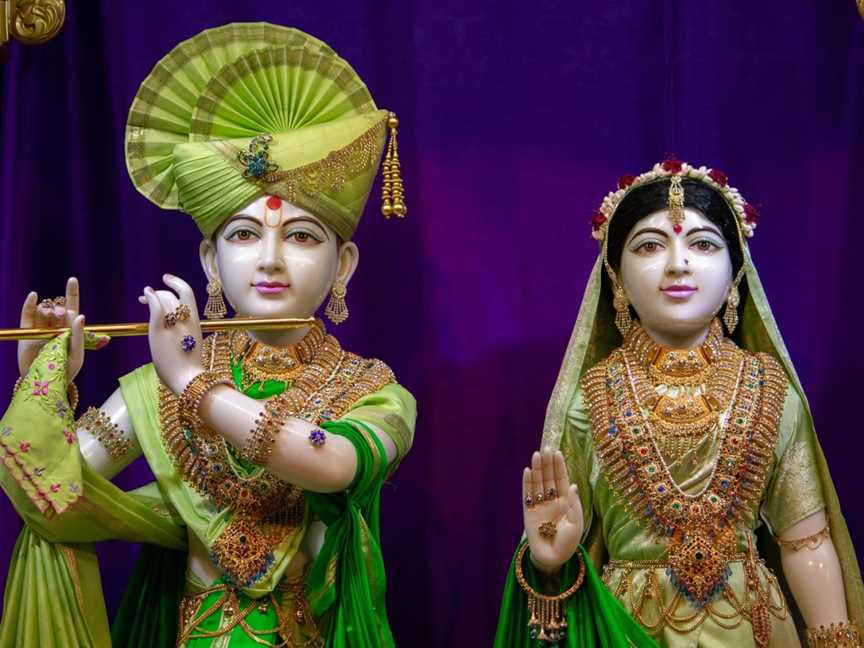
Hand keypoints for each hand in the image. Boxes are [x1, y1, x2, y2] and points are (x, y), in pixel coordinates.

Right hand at [18, 277, 85, 382]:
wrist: (44, 382)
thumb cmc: (66, 370)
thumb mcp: (77, 354)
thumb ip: (79, 335)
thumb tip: (80, 315)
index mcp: (71, 328)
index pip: (72, 306)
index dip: (72, 292)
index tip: (72, 279)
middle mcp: (55, 325)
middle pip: (58, 307)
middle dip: (60, 309)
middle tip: (60, 317)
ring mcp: (41, 327)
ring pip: (44, 310)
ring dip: (48, 310)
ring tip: (50, 320)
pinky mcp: (27, 332)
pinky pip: (27, 314)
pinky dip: (30, 304)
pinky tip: (34, 296)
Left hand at [139, 274, 203, 393]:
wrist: (187, 378)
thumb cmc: (188, 368)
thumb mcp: (191, 346)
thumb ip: (184, 334)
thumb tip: (175, 333)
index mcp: (196, 322)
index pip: (188, 294)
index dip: (177, 283)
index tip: (167, 280)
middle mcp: (186, 319)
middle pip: (173, 295)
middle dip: (161, 292)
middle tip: (149, 295)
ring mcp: (173, 324)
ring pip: (164, 299)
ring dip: (152, 295)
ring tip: (143, 298)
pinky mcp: (160, 330)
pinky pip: (156, 307)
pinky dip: (150, 297)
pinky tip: (144, 295)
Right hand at [522, 449, 583, 573]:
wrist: (553, 559)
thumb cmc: (568, 544)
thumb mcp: (576, 524)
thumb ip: (574, 504)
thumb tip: (572, 485)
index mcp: (565, 502)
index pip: (562, 480)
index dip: (559, 467)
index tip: (557, 453)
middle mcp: (552, 501)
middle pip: (549, 478)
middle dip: (547, 464)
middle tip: (546, 449)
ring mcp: (540, 506)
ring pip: (537, 483)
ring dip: (537, 469)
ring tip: (536, 455)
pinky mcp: (528, 512)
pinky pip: (527, 495)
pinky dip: (527, 483)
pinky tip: (527, 471)